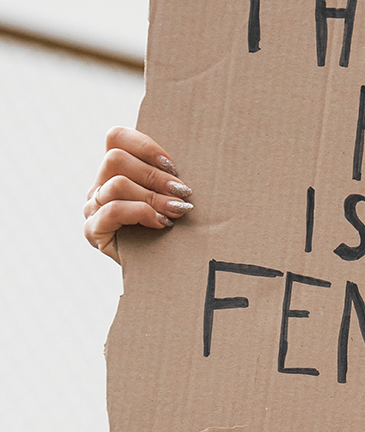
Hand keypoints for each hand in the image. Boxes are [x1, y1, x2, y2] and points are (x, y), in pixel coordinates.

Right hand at [84, 127, 192, 260]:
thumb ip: (167, 180)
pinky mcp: (93, 231)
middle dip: (155, 176)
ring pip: (117, 184)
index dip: (144, 145)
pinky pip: (113, 211)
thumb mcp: (169, 201)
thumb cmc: (171, 235)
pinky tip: (161, 224)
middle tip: (183, 193)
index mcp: (113, 171)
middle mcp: (98, 186)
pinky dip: (141, 213)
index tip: (173, 166)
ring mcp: (92, 208)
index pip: (116, 138)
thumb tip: (187, 164)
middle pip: (116, 159)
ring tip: (176, 211)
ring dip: (153, 196)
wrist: (162, 277)